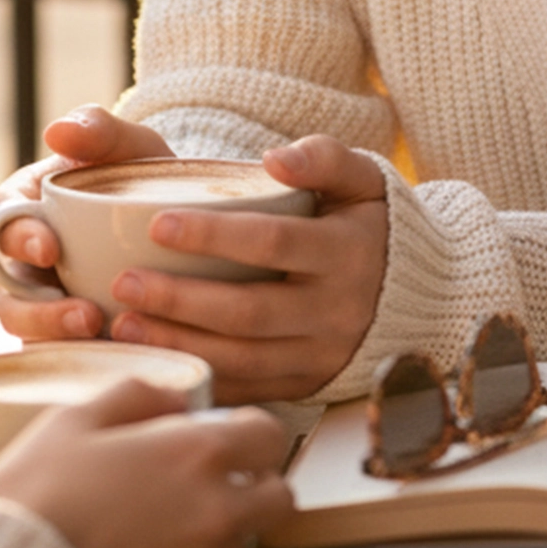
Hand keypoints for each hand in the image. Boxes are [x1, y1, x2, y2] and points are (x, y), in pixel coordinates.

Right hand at [0, 106, 174, 342]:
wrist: (190, 225)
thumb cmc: (146, 176)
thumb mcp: (133, 145)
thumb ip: (99, 130)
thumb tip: (56, 131)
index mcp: (26, 208)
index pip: (0, 222)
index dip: (16, 237)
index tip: (50, 246)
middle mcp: (26, 264)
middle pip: (7, 294)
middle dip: (37, 310)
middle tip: (83, 314)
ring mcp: (47, 306)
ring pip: (30, 336)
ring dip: (59, 341)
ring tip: (102, 334)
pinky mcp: (73, 341)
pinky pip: (66, 362)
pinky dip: (86, 362)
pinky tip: (121, 361)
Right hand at [0, 376, 291, 547]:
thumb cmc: (37, 493)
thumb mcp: (77, 416)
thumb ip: (138, 394)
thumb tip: (175, 400)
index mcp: (196, 453)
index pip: (270, 434)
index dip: (250, 432)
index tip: (225, 435)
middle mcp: (215, 510)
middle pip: (279, 497)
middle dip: (256, 485)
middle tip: (215, 481)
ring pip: (245, 543)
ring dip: (224, 528)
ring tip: (170, 520)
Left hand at [108, 134, 387, 403]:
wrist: (423, 294)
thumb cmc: (370, 224)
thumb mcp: (363, 179)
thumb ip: (324, 157)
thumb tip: (275, 159)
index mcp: (345, 252)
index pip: (273, 242)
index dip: (214, 235)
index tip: (157, 224)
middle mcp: (336, 310)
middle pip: (249, 310)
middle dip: (181, 299)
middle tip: (124, 282)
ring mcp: (321, 355)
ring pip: (243, 359)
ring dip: (179, 343)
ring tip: (123, 324)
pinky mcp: (307, 386)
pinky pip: (248, 390)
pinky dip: (200, 377)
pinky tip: (155, 362)